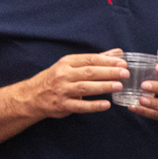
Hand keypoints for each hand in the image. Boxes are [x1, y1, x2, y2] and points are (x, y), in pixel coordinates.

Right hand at [12, 51, 127, 118]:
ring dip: (103, 86)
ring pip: (85, 88)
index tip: (123, 63)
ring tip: (119, 86)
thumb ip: (96, 60)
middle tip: (125, 73)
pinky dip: (93, 106)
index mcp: (67, 63)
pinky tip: (106, 105)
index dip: (107, 61)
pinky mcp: (62, 105)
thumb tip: (119, 52)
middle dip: (109, 72)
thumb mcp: (72, 65)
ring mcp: (62, 90)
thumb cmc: (57, 78)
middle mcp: (63, 75)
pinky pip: (80, 106)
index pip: (90, 60)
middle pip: (89, 73)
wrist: (32, 96)